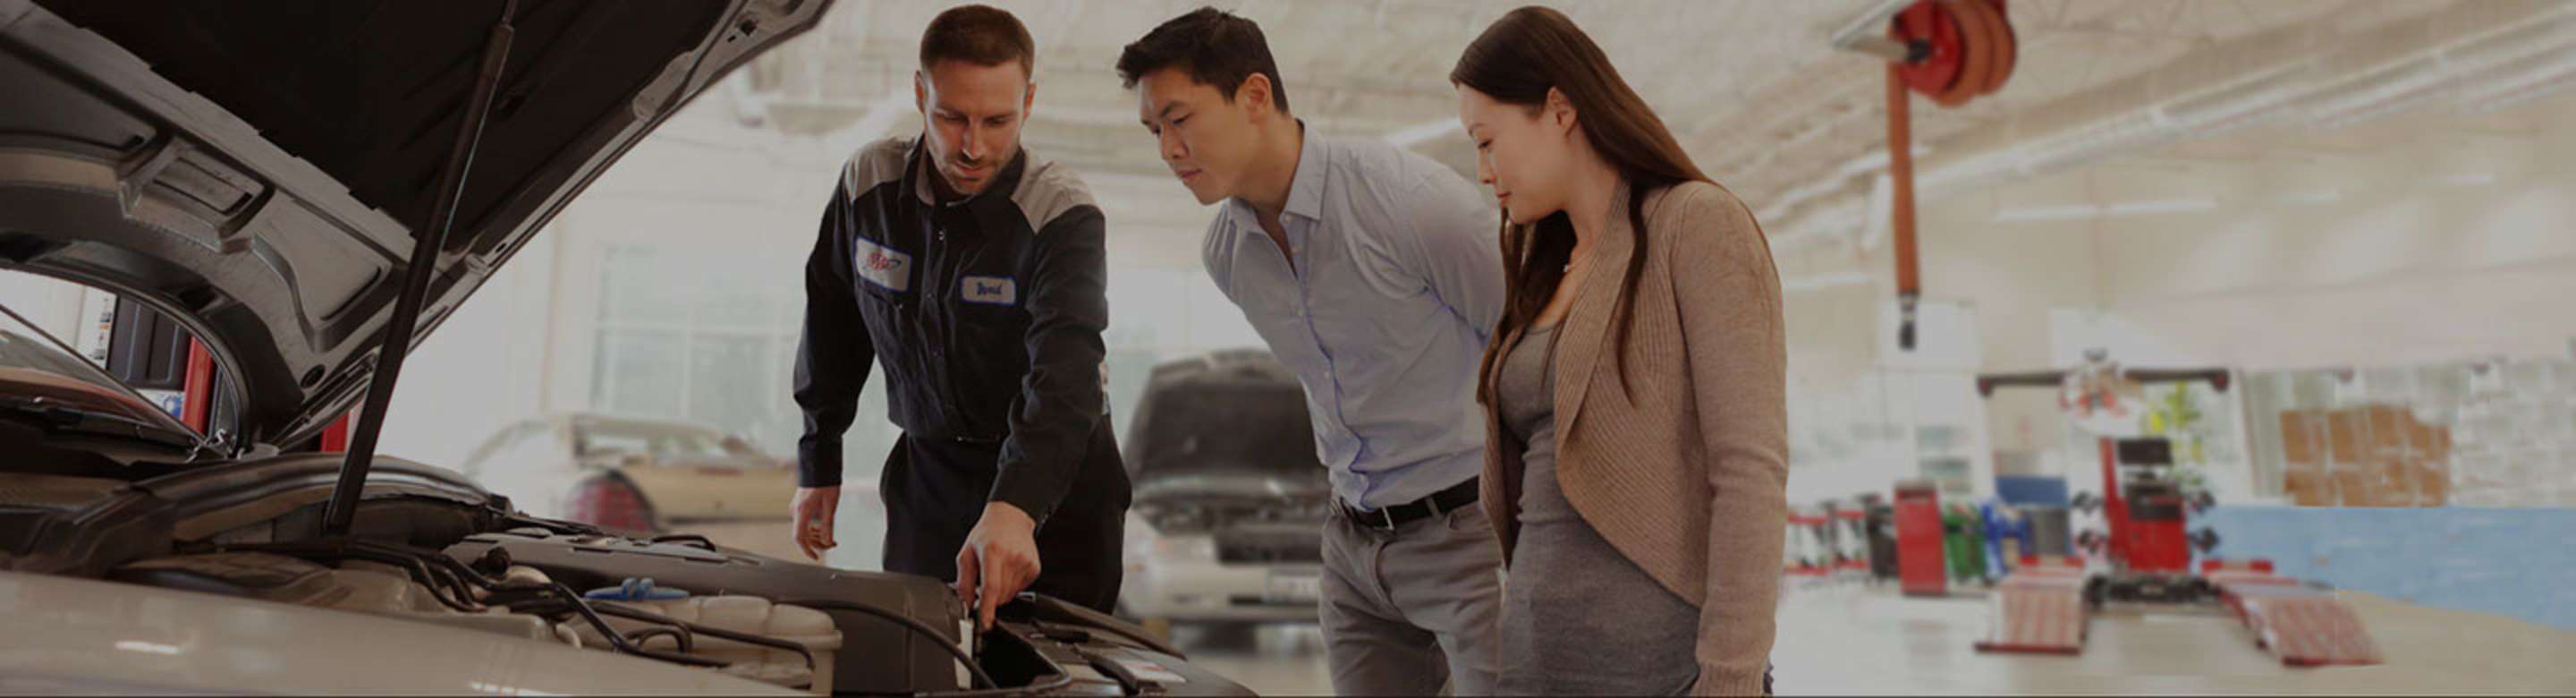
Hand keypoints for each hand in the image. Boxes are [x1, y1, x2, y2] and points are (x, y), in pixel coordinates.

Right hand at [790, 486, 840, 560]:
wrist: (819, 466)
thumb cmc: (826, 482)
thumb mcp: (831, 505)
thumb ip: (828, 524)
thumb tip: (828, 542)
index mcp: (802, 511)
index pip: (799, 537)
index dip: (806, 550)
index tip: (815, 557)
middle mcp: (796, 511)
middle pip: (802, 535)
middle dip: (817, 543)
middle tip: (833, 544)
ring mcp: (796, 508)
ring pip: (803, 530)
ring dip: (816, 536)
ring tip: (832, 538)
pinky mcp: (799, 506)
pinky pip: (804, 523)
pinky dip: (813, 529)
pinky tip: (824, 529)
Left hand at [954, 501, 1039, 630]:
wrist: (1011, 518)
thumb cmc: (987, 534)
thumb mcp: (966, 553)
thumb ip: (963, 581)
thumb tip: (966, 604)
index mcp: (993, 552)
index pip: (991, 588)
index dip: (987, 610)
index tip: (985, 623)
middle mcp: (1012, 558)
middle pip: (1000, 595)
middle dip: (990, 597)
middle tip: (985, 580)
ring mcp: (1026, 563)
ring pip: (1010, 595)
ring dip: (1000, 591)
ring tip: (997, 571)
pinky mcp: (1034, 568)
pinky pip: (1019, 589)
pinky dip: (1011, 585)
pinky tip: (1008, 570)